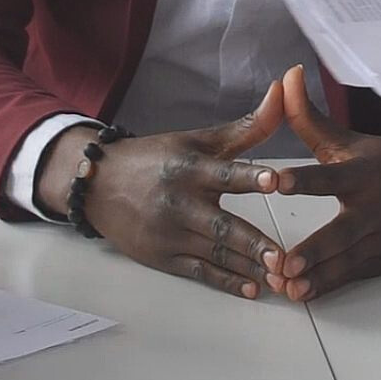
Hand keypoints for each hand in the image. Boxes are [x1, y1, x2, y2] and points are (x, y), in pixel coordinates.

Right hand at [64, 87, 293, 300]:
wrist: (97, 184)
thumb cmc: (154, 158)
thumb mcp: (197, 139)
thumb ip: (247, 126)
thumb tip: (283, 91)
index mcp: (189, 169)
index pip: (224, 173)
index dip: (249, 177)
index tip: (273, 181)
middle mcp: (179, 203)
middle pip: (222, 225)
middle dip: (253, 243)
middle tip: (283, 258)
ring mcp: (170, 234)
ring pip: (216, 254)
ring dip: (249, 268)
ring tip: (280, 278)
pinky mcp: (163, 257)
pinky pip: (200, 272)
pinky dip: (226, 282)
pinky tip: (251, 288)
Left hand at [258, 69, 380, 303]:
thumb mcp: (351, 141)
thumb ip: (309, 117)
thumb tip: (285, 76)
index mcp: (362, 174)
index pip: (329, 176)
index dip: (302, 178)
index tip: (275, 181)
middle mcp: (373, 209)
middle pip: (342, 232)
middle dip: (315, 249)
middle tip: (285, 263)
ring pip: (345, 261)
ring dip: (316, 276)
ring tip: (286, 288)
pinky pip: (352, 276)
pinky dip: (327, 286)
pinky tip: (302, 295)